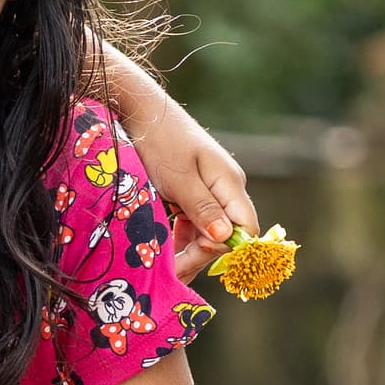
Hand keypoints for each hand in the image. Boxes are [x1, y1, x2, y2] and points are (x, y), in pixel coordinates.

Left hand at [106, 67, 253, 282]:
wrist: (139, 111)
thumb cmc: (160, 141)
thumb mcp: (179, 178)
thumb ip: (203, 208)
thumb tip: (226, 238)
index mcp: (230, 183)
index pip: (245, 228)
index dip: (225, 248)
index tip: (195, 255)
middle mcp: (225, 189)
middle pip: (225, 235)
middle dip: (200, 255)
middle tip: (172, 273)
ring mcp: (209, 191)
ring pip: (207, 232)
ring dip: (188, 252)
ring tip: (165, 271)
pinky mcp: (192, 193)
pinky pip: (193, 224)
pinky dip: (179, 239)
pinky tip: (164, 252)